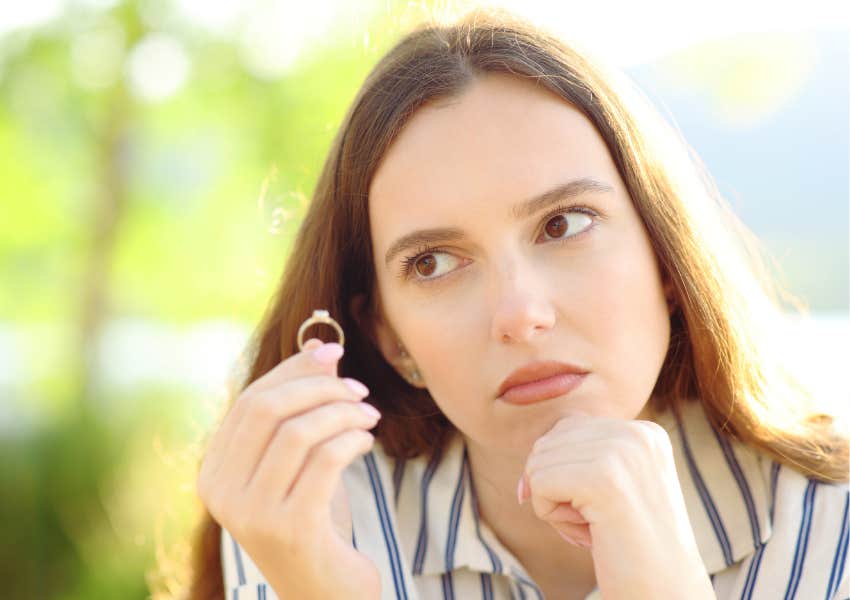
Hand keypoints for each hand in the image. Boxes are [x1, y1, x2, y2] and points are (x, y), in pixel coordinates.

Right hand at [197, 338, 381, 599]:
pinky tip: (366, 440)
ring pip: (298, 432)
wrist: (325, 590)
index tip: (335, 353)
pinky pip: (325, 461)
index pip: (250, 401)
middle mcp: (222, 494)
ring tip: (370, 414)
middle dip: (319, 387)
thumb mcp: (299, 460)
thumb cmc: (313, 519)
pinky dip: (352, 439)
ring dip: (342, 412)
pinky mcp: (290, 529)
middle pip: (266, 410)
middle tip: (359, 389)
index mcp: (214, 472)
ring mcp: (252, 515)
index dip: (293, 370)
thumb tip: (320, 345)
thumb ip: (300, 407)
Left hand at [518, 411, 713, 598]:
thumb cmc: (632, 548)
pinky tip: (587, 534)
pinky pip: (539, 484)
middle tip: (596, 522)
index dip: (562, 473)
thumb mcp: (615, 487)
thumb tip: (529, 465)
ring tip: (596, 527)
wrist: (667, 594)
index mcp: (644, 432)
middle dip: (556, 487)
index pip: (567, 429)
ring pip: (540, 464)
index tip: (597, 508)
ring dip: (554, 504)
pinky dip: (550, 515)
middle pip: (549, 443)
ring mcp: (622, 452)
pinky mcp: (603, 478)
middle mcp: (637, 434)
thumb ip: (582, 458)